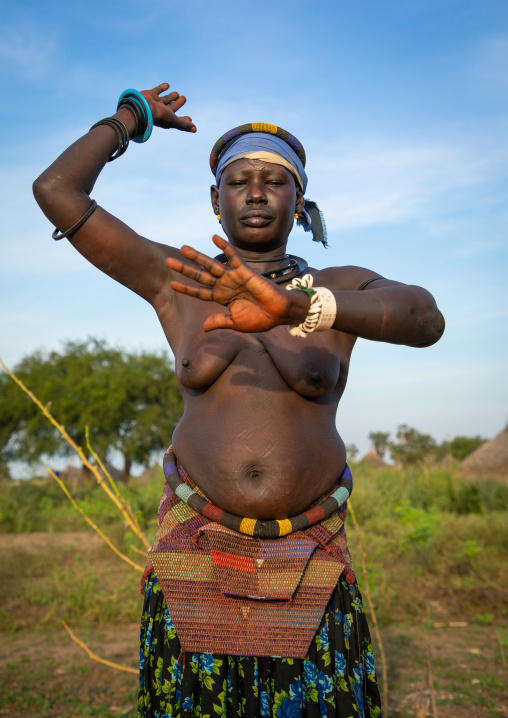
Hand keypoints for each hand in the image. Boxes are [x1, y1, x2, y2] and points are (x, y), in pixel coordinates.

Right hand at [140, 83, 195, 132]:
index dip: (184, 120)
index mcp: (167, 118)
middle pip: (171, 107)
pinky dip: (162, 87)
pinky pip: (157, 90)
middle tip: (184, 98)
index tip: (190, 118)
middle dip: (178, 104)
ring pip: (165, 99)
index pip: (177, 119)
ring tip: (177, 93)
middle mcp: (161, 111)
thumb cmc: (159, 116)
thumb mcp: (174, 121)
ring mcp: (155, 103)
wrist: (142, 107)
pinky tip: (167, 85)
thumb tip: (195, 129)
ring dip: (171, 96)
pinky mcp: (150, 95)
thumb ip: (184, 125)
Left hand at [166, 236, 309, 331]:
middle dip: (185, 269)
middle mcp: (225, 286)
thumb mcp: (236, 323)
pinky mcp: (245, 271)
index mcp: (222, 299)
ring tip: (183, 248)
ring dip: (198, 257)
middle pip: (201, 276)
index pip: (200, 292)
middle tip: (169, 261)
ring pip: (212, 265)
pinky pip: (233, 257)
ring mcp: (234, 277)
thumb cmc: (260, 319)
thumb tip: (204, 327)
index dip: (186, 288)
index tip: (171, 283)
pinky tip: (214, 238)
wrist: (279, 313)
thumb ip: (220, 322)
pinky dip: (224, 247)